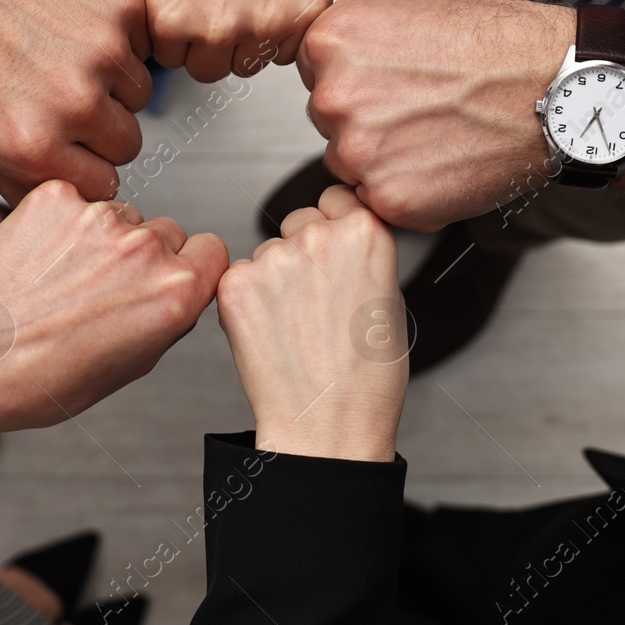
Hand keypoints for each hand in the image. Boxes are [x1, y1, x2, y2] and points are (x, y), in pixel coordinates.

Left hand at [0, 0, 150, 203]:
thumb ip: (25, 178)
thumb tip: (75, 201)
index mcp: (31, 146)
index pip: (102, 186)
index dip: (85, 162)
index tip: (68, 141)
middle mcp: (72, 103)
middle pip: (127, 144)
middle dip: (101, 125)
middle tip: (59, 88)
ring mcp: (103, 51)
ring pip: (140, 94)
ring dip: (113, 79)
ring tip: (63, 51)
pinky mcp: (121, 6)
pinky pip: (143, 43)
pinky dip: (120, 36)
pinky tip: (74, 20)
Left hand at [0, 180, 228, 444]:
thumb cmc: (41, 375)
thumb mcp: (132, 366)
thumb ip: (169, 317)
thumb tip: (182, 290)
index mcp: (173, 292)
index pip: (213, 251)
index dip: (192, 268)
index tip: (173, 278)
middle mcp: (142, 248)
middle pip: (168, 231)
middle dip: (145, 256)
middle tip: (104, 288)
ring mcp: (98, 217)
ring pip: (121, 214)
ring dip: (102, 238)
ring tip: (63, 279)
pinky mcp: (56, 197)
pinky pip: (76, 201)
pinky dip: (62, 222)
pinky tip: (41, 258)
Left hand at [134, 0, 336, 82]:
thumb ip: (143, 0)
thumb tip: (138, 42)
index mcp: (168, 15)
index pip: (168, 58)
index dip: (179, 32)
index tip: (193, 2)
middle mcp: (213, 28)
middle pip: (208, 70)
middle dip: (212, 43)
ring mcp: (261, 26)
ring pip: (249, 65)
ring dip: (248, 40)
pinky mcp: (302, 18)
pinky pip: (287, 52)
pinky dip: (284, 30)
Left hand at [216, 186, 405, 461]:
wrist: (327, 427)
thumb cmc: (366, 378)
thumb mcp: (388, 299)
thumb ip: (360, 255)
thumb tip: (338, 237)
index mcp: (365, 232)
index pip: (337, 198)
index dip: (335, 226)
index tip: (334, 251)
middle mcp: (318, 235)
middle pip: (298, 221)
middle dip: (302, 250)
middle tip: (313, 302)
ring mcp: (273, 257)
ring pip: (268, 252)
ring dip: (275, 279)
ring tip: (295, 329)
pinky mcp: (236, 283)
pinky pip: (240, 278)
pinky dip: (248, 301)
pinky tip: (269, 336)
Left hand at [297, 0, 570, 230]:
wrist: (559, 88)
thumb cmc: (499, 43)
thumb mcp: (413, 8)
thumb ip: (361, 36)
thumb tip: (333, 54)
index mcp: (332, 39)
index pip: (313, 68)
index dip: (355, 74)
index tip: (392, 76)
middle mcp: (333, 94)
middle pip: (328, 117)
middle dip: (366, 116)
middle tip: (425, 105)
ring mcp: (357, 150)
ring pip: (350, 161)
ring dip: (384, 155)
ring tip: (441, 132)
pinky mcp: (388, 197)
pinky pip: (380, 199)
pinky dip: (410, 189)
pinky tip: (447, 162)